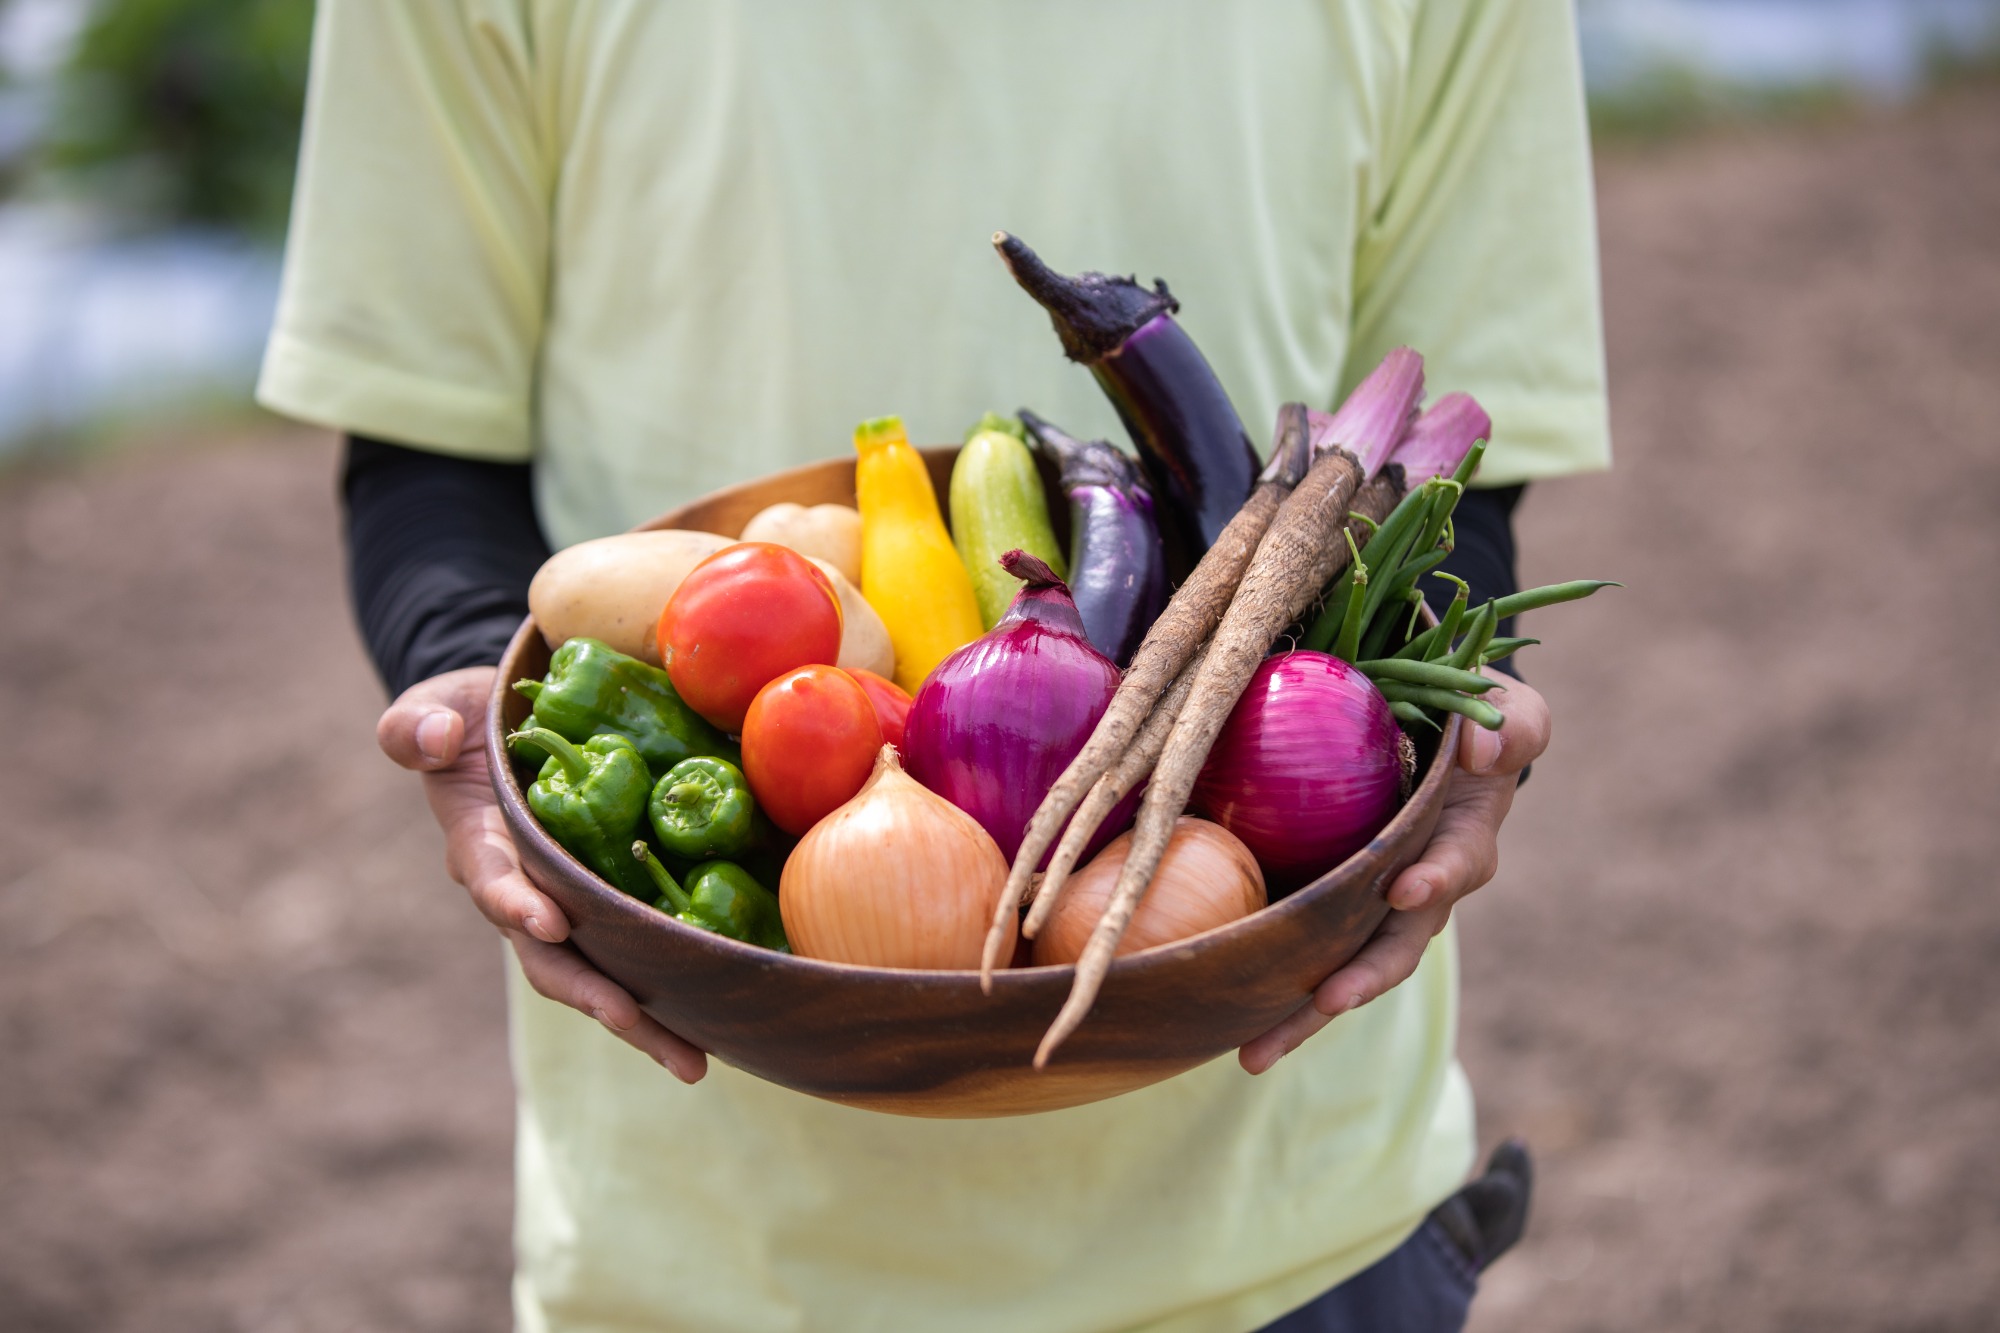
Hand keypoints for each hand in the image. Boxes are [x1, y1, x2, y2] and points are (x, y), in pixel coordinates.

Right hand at [377, 666, 707, 1081]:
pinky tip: (723, 1022)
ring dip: (645, 1022)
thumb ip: (418, 726)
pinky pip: (643, 952)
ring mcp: (572, 906)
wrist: (515, 728)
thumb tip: (436, 743)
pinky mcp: (614, 904)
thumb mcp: (436, 708)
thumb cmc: (472, 719)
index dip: (519, 906)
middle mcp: (528, 895)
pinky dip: (677, 987)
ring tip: (693, 1062)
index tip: (549, 921)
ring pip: (606, 974)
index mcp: (483, 851)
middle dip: (594, 997)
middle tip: (634, 1022)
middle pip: (557, 960)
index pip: (497, 885)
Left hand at [1238, 671, 1549, 1074]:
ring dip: (1302, 1014)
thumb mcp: (1509, 714)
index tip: (1406, 889)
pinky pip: (1295, 951)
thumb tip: (1485, 747)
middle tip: (1329, 1000)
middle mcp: (1415, 893)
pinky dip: (1261, 985)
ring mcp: (1366, 909)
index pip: (1454, 866)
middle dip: (1361, 979)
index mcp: (1461, 845)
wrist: (1430, 743)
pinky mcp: (1321, 908)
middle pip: (1393, 949)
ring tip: (1255, 1051)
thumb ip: (1512, 726)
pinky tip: (1213, 1014)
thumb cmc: (1473, 724)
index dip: (1435, 880)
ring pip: (1338, 970)